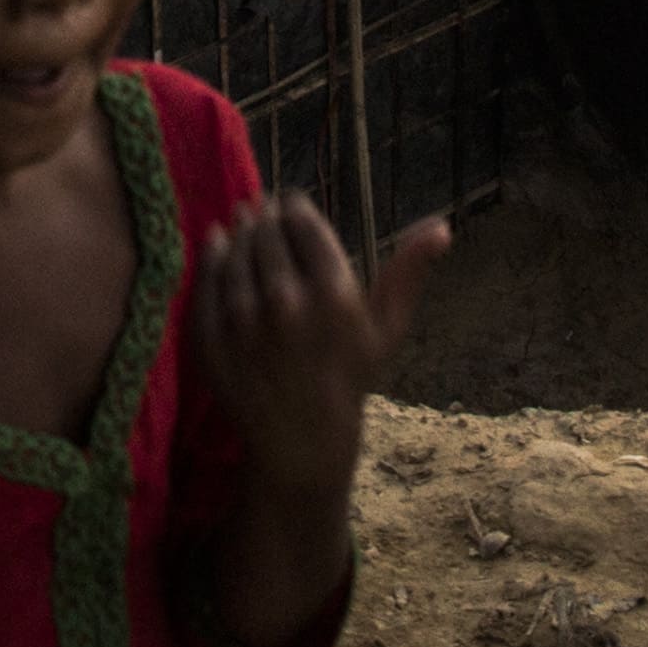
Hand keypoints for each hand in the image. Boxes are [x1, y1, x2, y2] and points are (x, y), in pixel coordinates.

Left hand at [190, 191, 451, 475]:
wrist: (301, 439)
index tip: (291, 208)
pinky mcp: (211, 338)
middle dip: (265, 217)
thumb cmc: (349, 376)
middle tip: (264, 213)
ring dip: (239, 232)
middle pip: (266, 232)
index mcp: (333, 294)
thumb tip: (442, 226)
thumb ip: (409, 272)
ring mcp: (244, 323)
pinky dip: (211, 256)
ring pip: (234, 250)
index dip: (294, 208)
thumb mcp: (386, 328)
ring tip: (245, 227)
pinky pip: (205, 280)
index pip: (302, 223)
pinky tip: (218, 244)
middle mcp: (286, 304)